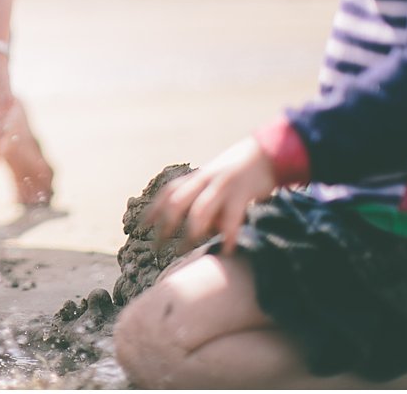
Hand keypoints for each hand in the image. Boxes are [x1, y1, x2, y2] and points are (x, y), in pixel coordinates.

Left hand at [145, 136, 276, 254]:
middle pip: (177, 202)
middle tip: (157, 248)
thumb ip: (200, 197)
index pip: (167, 194)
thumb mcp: (212, 180)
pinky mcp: (242, 193)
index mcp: (195, 178)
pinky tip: (228, 250)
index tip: (140, 229)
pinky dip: (229, 235)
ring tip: (182, 253)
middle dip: (165, 226)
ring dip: (190, 233)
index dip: (152, 210)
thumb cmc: (236, 173)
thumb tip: (193, 229)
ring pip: (200, 210)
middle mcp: (204, 180)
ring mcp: (222, 186)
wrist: (266, 153)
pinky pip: (232, 217)